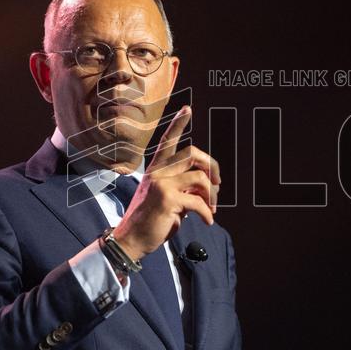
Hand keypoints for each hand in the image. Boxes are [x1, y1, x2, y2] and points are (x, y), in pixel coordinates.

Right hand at [111, 105, 220, 260]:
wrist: (132, 240)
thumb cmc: (152, 221)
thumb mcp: (168, 198)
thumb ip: (184, 187)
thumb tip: (208, 186)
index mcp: (156, 169)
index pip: (168, 141)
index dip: (178, 124)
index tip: (187, 109)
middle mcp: (158, 172)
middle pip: (193, 153)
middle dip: (212, 167)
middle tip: (218, 185)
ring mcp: (161, 183)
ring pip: (200, 178)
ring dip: (212, 195)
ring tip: (211, 209)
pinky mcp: (167, 199)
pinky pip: (199, 202)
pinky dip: (208, 213)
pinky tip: (208, 221)